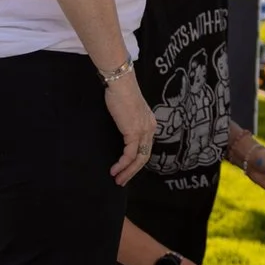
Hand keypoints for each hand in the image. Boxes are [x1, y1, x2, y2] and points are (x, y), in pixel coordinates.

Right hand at [101, 66, 155, 183]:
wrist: (120, 83)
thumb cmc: (120, 93)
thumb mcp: (127, 112)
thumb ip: (128, 124)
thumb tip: (122, 132)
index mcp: (149, 124)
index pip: (146, 148)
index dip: (137, 161)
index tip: (127, 170)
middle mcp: (150, 129)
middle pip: (145, 156)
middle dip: (133, 171)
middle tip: (122, 181)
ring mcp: (143, 131)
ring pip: (139, 158)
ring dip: (128, 172)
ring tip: (118, 179)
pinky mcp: (134, 132)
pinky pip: (130, 154)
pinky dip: (122, 164)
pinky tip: (115, 170)